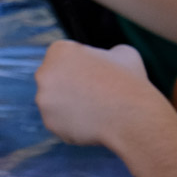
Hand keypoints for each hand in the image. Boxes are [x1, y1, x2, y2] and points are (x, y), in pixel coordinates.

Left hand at [35, 40, 170, 149]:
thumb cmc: (129, 81)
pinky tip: (92, 124)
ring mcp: (44, 100)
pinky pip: (61, 123)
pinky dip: (73, 125)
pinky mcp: (50, 123)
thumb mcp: (123, 53)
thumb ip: (106, 53)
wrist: (132, 116)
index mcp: (59, 51)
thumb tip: (107, 58)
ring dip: (71, 106)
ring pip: (57, 103)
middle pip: (56, 80)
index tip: (96, 75)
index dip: (83, 66)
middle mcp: (44, 73)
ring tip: (96, 110)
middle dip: (72, 86)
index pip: (66, 58)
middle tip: (95, 94)